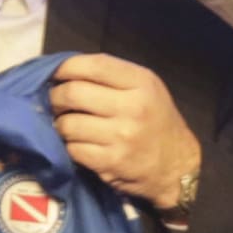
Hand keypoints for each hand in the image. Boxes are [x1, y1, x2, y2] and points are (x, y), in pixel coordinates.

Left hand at [50, 54, 200, 208]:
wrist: (176, 166)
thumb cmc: (153, 119)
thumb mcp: (144, 88)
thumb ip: (109, 76)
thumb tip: (62, 70)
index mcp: (141, 83)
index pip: (94, 66)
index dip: (66, 67)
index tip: (55, 74)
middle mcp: (133, 108)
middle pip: (73, 93)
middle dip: (55, 96)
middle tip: (55, 101)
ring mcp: (122, 137)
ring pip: (68, 124)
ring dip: (60, 124)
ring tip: (67, 124)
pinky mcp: (111, 163)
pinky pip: (73, 149)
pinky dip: (69, 146)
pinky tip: (78, 144)